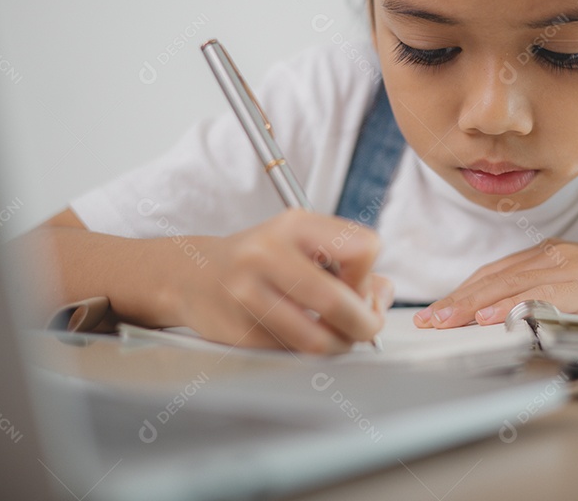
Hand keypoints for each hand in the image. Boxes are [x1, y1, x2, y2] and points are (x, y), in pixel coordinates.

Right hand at [171, 208, 392, 352]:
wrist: (194, 275)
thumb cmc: (262, 258)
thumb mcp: (304, 243)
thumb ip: (349, 264)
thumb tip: (384, 294)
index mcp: (295, 224)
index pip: (362, 248)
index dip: (367, 275)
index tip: (356, 283)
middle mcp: (267, 254)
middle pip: (338, 301)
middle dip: (365, 324)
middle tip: (366, 328)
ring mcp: (248, 294)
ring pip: (317, 339)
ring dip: (341, 345)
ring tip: (339, 337)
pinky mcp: (239, 331)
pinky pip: (293, 353)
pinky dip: (310, 351)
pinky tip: (305, 335)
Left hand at [413, 239, 577, 329]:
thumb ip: (547, 298)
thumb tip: (513, 321)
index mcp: (550, 256)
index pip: (494, 273)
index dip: (462, 292)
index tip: (437, 311)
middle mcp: (554, 256)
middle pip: (494, 277)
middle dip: (457, 301)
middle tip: (428, 321)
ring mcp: (571, 268)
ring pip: (511, 285)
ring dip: (474, 305)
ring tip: (446, 321)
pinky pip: (544, 296)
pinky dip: (515, 306)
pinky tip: (494, 318)